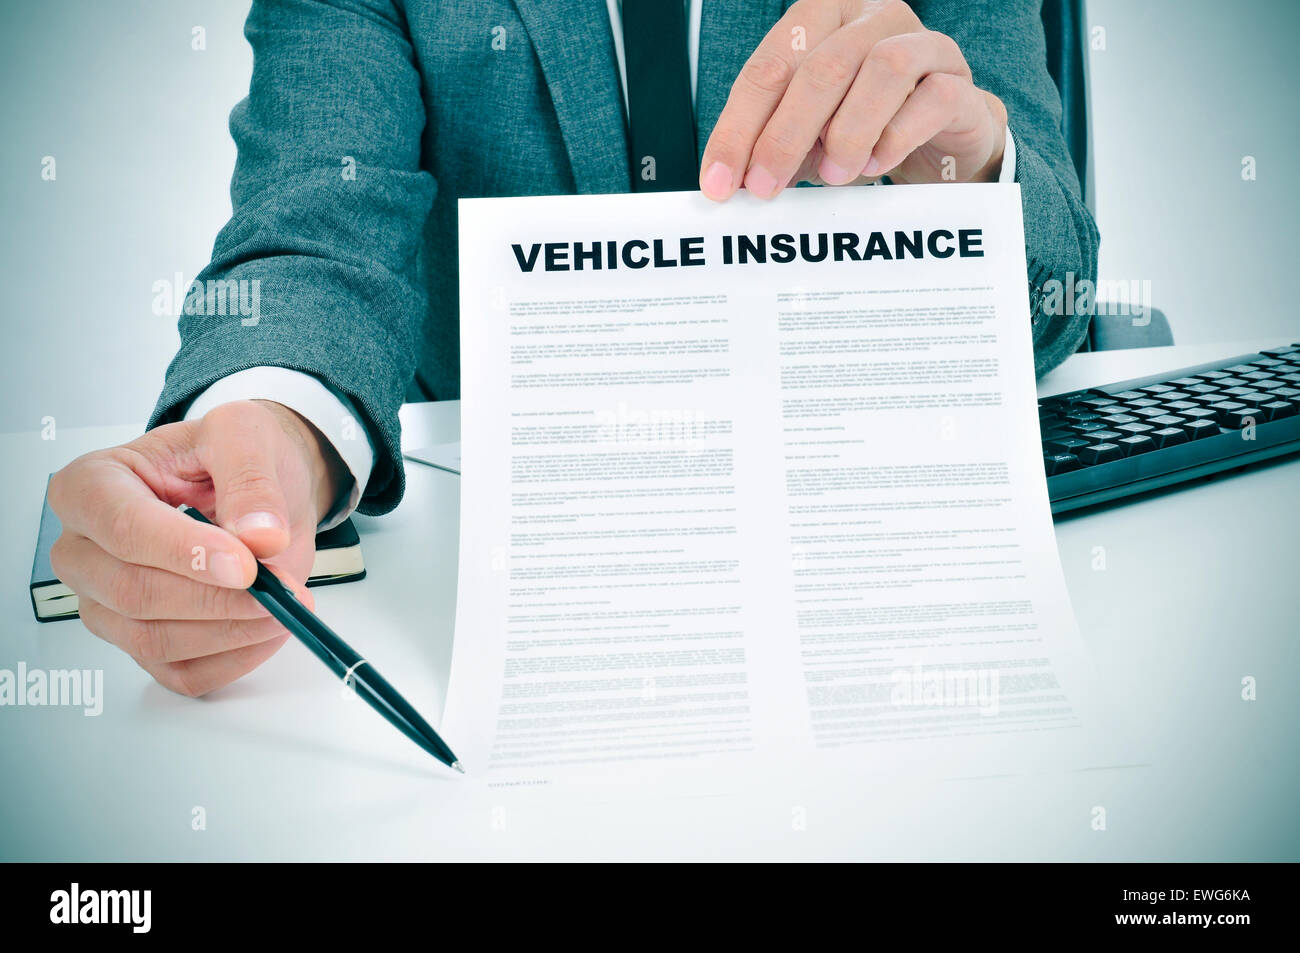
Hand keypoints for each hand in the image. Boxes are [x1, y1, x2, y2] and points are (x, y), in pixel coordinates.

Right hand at [48, 399, 346, 695]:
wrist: (253, 486)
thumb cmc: (232, 453)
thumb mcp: (245, 436)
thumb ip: (251, 481)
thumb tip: (260, 536)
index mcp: (91, 485)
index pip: (124, 529)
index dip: (186, 552)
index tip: (246, 565)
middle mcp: (84, 550)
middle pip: (134, 593)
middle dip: (217, 598)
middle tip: (282, 588)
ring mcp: (106, 602)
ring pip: (154, 640)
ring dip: (231, 630)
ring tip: (287, 604)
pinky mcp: (141, 642)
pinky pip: (181, 672)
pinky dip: (234, 658)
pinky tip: (270, 628)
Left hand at [699, 0, 1007, 199]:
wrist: (941, 140)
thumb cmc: (864, 129)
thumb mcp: (809, 135)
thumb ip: (772, 145)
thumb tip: (728, 183)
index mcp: (823, 17)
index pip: (770, 66)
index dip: (739, 127)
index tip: (719, 182)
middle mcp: (873, 17)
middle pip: (823, 67)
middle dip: (785, 134)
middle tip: (765, 187)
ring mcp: (923, 43)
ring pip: (883, 69)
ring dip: (848, 130)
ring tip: (831, 176)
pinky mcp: (959, 80)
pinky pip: (933, 98)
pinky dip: (897, 136)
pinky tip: (876, 165)